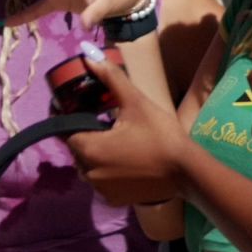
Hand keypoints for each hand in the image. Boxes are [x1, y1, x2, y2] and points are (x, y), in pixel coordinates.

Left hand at [66, 55, 190, 204]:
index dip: (68, 117)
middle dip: (85, 133)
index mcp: (88, 148)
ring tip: (114, 138)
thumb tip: (88, 52)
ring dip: (95, 152)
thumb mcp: (135, 101)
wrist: (186, 171)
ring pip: (88, 165)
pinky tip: (124, 157)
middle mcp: (88, 172)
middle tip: (101, 120)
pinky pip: (101, 180)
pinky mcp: (113, 199)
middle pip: (76, 148)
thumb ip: (110, 77)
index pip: (65, 130)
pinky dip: (107, 169)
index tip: (76, 107)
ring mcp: (100, 189)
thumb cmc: (160, 134)